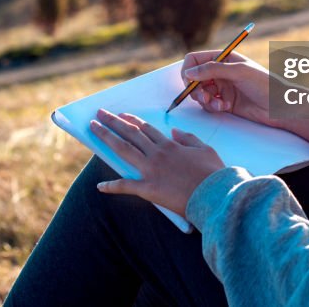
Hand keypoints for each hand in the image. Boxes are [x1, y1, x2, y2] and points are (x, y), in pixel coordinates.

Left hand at [89, 108, 225, 217]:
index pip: (146, 129)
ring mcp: (151, 170)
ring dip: (106, 138)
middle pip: (130, 134)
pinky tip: (100, 186)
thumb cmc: (213, 173)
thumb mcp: (205, 149)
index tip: (121, 115)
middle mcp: (157, 154)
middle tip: (99, 114)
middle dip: (113, 122)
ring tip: (93, 129)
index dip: (132, 121)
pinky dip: (112, 186)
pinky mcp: (148, 189)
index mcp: (170, 145)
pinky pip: (126, 186)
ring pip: (123, 150)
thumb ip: (188, 138)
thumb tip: (174, 131)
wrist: (214, 194)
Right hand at [180, 49, 277, 127]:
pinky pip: (209, 104)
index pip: (195, 60)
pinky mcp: (225, 102)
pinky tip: (224, 107)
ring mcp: (222, 87)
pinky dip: (212, 106)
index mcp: (223, 58)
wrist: (280, 106)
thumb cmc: (264, 83)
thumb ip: (212, 70)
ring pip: (200, 92)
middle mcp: (221, 71)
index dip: (188, 70)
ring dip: (204, 99)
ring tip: (216, 103)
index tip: (190, 82)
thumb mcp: (239, 72)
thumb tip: (189, 73)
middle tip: (202, 97)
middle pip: (194, 78)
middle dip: (194, 88)